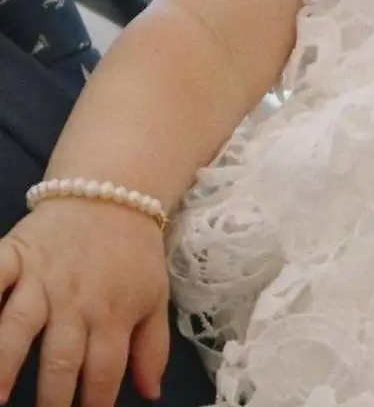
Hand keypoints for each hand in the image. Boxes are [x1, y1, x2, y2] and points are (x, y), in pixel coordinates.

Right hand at [0, 199, 169, 406]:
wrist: (115, 192)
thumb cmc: (133, 252)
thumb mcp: (155, 296)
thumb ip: (152, 347)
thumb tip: (151, 395)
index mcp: (113, 312)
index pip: (103, 371)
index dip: (94, 404)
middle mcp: (77, 300)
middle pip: (60, 358)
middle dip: (50, 399)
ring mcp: (42, 278)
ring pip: (17, 326)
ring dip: (2, 364)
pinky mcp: (16, 254)